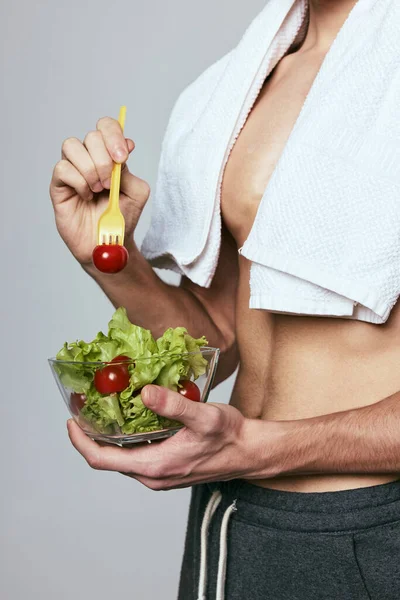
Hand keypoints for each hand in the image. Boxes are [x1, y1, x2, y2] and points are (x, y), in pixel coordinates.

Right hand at [50, 117, 149, 265]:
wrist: (108, 243)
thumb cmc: (122, 218)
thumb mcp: (137, 194)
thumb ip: (130, 172)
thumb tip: (123, 151)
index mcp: (109, 155)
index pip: (106, 127)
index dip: (114, 135)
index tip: (122, 157)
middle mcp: (90, 158)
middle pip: (92, 136)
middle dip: (105, 160)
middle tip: (109, 184)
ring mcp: (73, 169)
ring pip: (72, 146)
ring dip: (90, 169)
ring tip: (97, 190)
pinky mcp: (59, 184)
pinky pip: (63, 168)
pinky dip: (78, 182)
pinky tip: (86, 196)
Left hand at [67, 385, 260, 489]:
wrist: (250, 452)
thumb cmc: (230, 437)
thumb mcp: (203, 416)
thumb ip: (173, 405)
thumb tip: (145, 392)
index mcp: (155, 466)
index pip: (102, 459)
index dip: (80, 441)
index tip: (71, 421)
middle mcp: (153, 475)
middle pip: (108, 459)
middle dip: (91, 436)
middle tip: (84, 409)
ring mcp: (160, 475)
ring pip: (122, 458)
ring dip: (108, 438)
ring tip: (103, 412)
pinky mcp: (167, 469)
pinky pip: (136, 457)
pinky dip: (126, 440)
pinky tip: (130, 420)